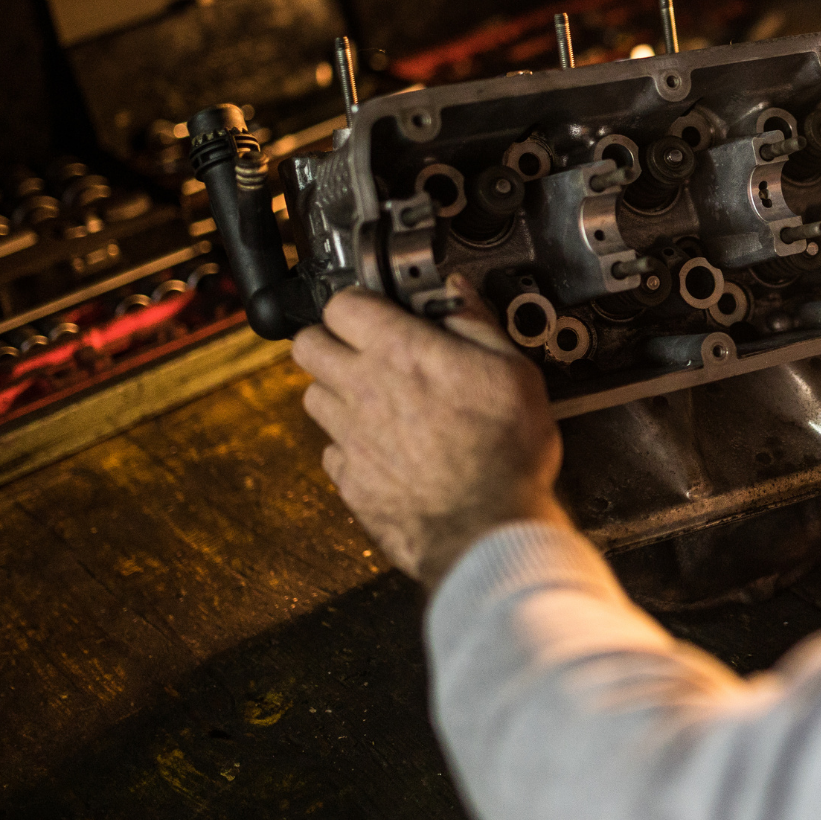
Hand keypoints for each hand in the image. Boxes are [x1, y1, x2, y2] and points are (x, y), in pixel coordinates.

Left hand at [292, 277, 570, 587]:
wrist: (490, 527)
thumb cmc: (507, 448)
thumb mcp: (513, 369)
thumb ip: (477, 322)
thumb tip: (457, 292)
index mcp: (400, 352)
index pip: (341, 304)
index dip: (358, 303)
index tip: (375, 311)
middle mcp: (362, 390)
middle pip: (306, 346)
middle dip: (329, 341)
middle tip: (360, 351)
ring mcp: (350, 438)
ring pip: (313, 397)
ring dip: (336, 393)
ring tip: (373, 401)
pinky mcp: (350, 481)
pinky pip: (331, 451)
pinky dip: (349, 446)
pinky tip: (382, 449)